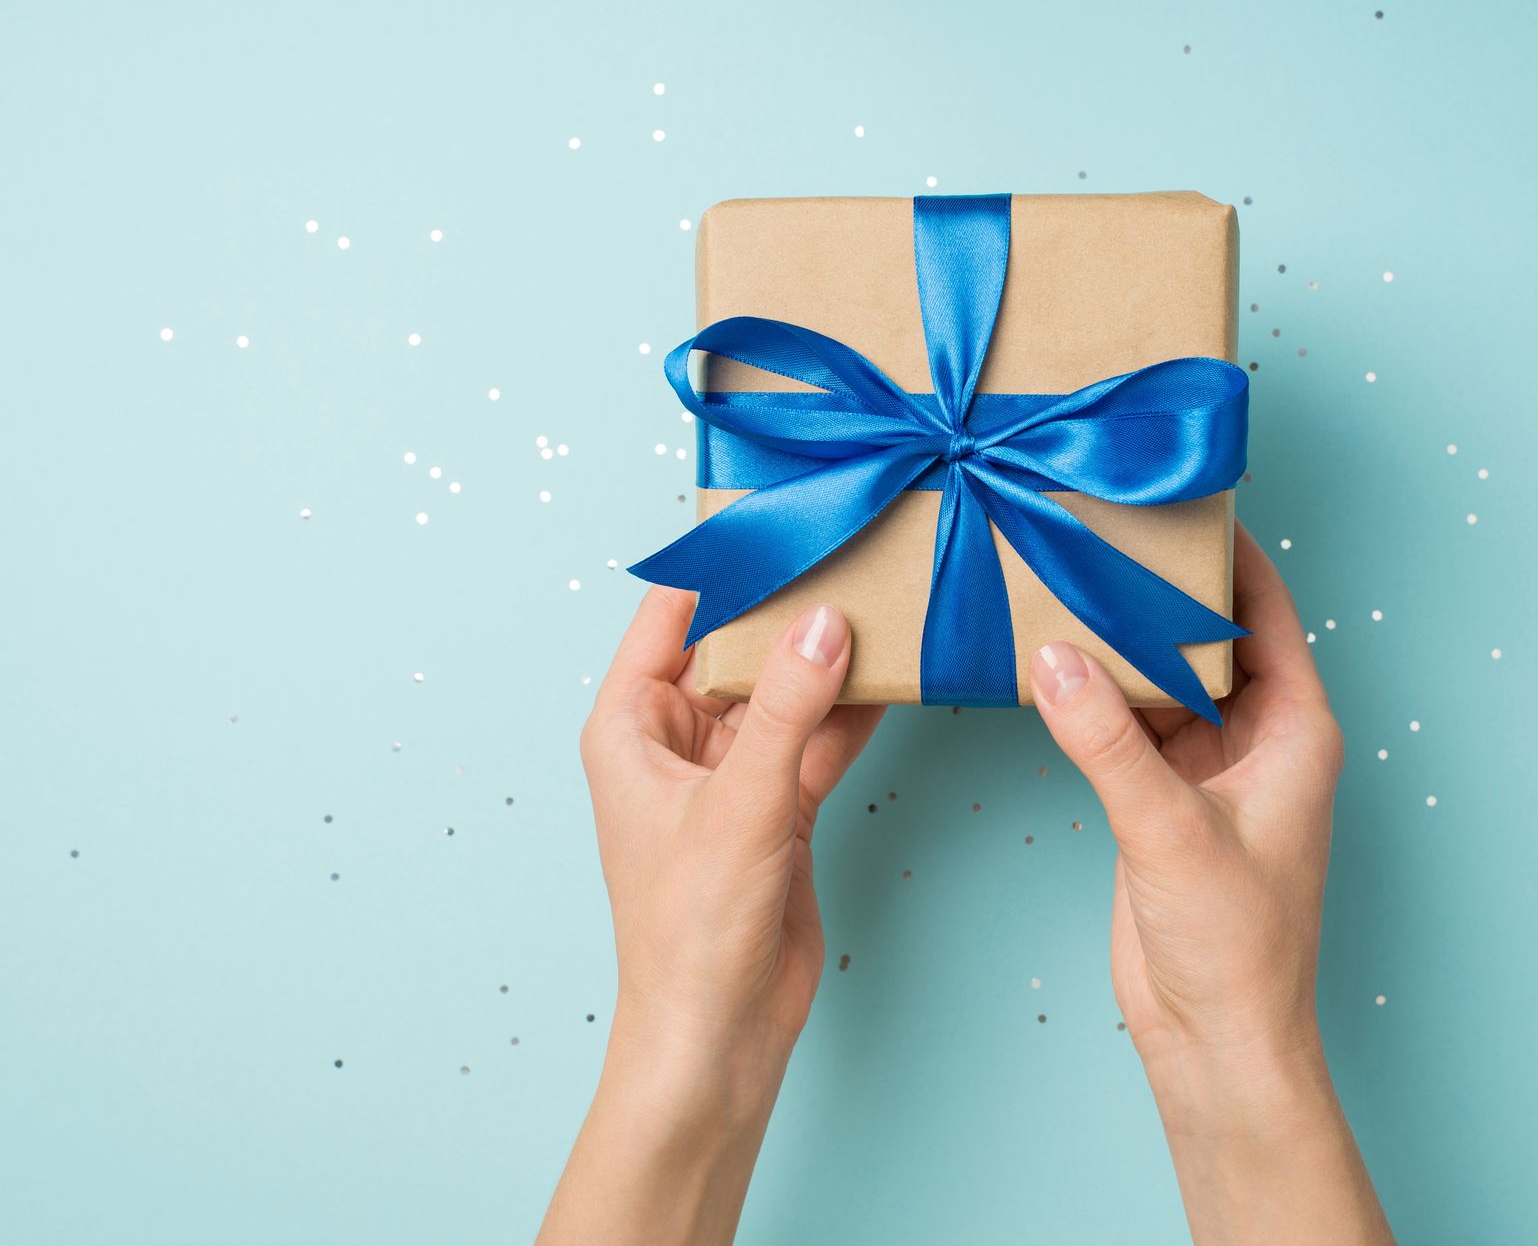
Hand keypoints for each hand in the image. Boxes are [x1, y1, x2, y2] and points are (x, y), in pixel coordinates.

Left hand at [538, 589, 881, 1245]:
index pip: (672, 614)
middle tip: (852, 545)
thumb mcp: (741, 806)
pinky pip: (819, 735)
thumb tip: (825, 623)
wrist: (719, 1033)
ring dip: (831, 656)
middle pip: (738, 645)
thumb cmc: (690, 932)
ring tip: (886, 597)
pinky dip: (855, 708)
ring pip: (787, 689)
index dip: (723, 562)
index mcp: (631, 726)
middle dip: (791, 603)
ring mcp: (733, 772)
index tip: (782, 514)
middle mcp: (677, 739)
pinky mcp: (781, 805)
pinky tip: (897, 671)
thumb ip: (787, 710)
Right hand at [1030, 522, 1392, 1245]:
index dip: (1229, 552)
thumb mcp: (1170, 829)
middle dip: (1159, 588)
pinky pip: (1131, 724)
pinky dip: (1097, 695)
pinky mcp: (1162, 802)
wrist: (1215, 1040)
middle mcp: (1259, 740)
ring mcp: (1209, 770)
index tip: (1179, 498)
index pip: (1268, 613)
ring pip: (1165, 679)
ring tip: (1067, 580)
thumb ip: (1108, 741)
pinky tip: (1053, 663)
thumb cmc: (1237, 947)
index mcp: (1296, 731)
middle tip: (1102, 530)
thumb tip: (1053, 657)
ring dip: (1122, 641)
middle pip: (1209, 636)